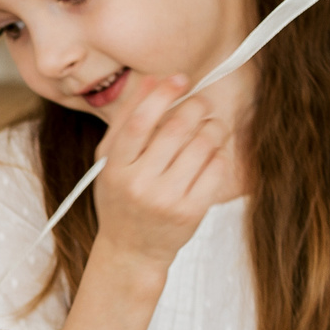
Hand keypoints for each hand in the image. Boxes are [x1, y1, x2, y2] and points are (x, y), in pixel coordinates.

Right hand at [90, 73, 242, 270]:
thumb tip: (154, 80)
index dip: (163, 94)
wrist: (131, 249)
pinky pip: (217, 168)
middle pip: (177, 128)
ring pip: (203, 145)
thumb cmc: (120, 198)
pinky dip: (220, 153)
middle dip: (196, 106)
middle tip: (200, 104)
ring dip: (213, 127)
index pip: (140, 121)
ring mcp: (166, 200)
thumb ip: (127, 119)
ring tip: (210, 127)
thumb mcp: (110, 160)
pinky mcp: (191, 212)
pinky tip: (212, 153)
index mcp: (115, 168)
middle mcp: (139, 184)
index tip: (180, 79)